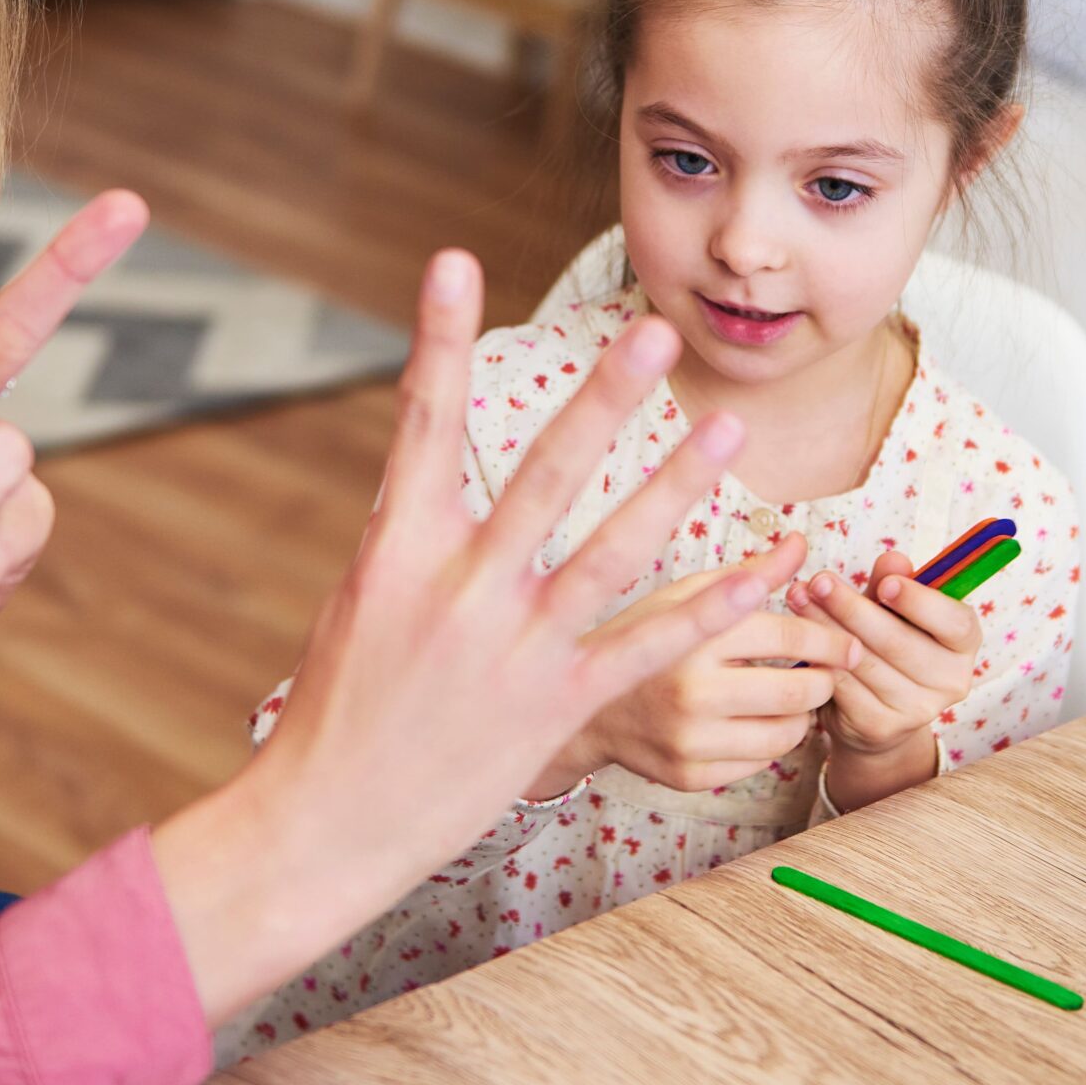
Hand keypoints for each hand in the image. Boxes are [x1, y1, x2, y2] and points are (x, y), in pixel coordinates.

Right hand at [152, 249, 789, 1021]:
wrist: (325, 822)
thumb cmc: (342, 706)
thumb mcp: (362, 600)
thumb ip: (411, 531)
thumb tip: (428, 464)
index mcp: (396, 549)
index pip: (422, 423)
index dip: (438, 340)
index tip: (453, 262)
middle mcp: (459, 588)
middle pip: (543, 476)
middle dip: (601, 401)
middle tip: (653, 333)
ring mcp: (513, 649)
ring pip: (612, 553)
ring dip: (675, 489)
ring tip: (728, 434)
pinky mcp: (556, 705)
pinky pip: (647, 646)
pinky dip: (709, 606)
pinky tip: (760, 571)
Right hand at [526, 538, 854, 796]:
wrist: (583, 706)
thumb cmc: (640, 638)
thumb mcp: (684, 594)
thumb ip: (748, 573)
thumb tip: (801, 542)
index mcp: (693, 635)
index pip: (789, 638)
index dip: (829, 639)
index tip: (848, 642)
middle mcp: (691, 691)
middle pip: (799, 692)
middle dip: (823, 680)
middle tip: (822, 672)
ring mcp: (689, 740)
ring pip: (788, 734)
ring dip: (801, 715)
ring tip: (789, 697)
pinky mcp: (689, 776)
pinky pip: (760, 763)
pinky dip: (768, 742)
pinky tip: (753, 721)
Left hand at [789, 548, 982, 757]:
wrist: (875, 714)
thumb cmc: (888, 645)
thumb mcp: (894, 609)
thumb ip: (893, 584)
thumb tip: (894, 559)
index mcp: (963, 644)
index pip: (955, 623)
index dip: (921, 603)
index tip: (885, 584)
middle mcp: (950, 681)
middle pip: (899, 641)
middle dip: (852, 607)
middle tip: (819, 581)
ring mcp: (917, 710)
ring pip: (865, 662)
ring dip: (825, 627)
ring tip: (798, 598)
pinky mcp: (880, 726)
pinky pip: (844, 686)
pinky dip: (819, 659)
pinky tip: (800, 639)